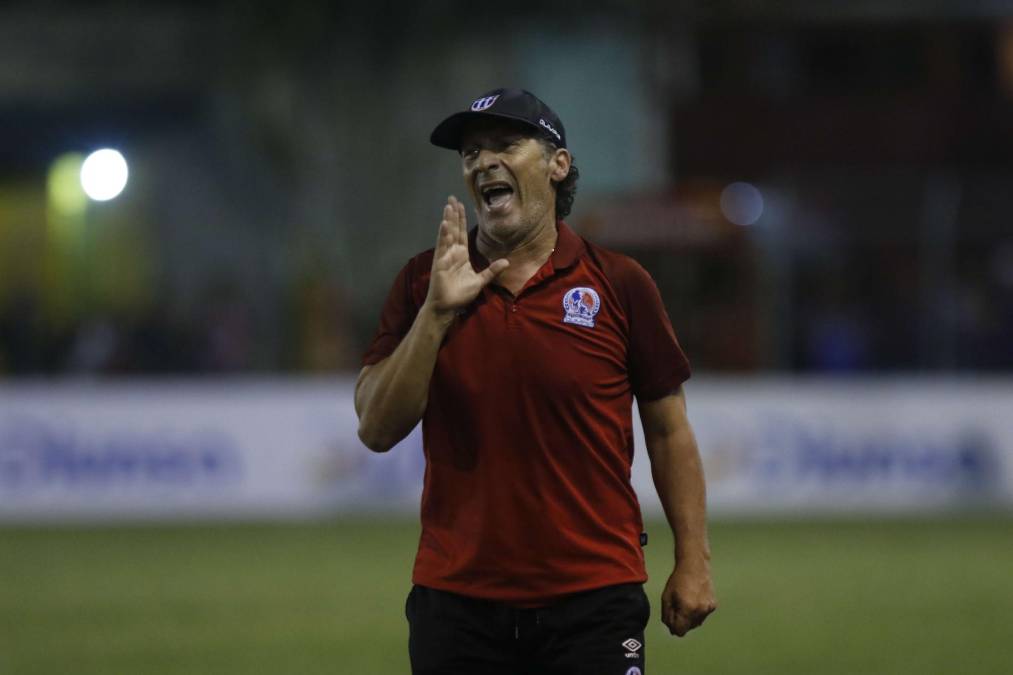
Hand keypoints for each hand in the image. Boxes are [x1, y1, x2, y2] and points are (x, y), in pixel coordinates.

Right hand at [425, 196, 508, 315]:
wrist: (448, 307)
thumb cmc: (461, 295)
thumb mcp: (481, 281)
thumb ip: (492, 271)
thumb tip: (507, 262)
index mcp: (462, 256)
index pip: (462, 233)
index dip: (462, 219)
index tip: (461, 205)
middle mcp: (453, 252)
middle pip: (454, 229)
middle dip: (454, 214)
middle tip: (452, 198)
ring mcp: (445, 256)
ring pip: (448, 234)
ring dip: (448, 219)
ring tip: (448, 205)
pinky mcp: (440, 262)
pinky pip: (442, 245)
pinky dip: (443, 234)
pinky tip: (444, 223)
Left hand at [661, 565, 716, 636]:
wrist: (694, 566)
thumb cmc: (677, 580)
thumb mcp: (666, 597)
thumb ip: (667, 615)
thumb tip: (671, 628)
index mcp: (687, 609)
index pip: (680, 631)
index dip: (674, 628)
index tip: (671, 619)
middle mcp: (700, 611)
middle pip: (689, 628)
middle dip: (682, 622)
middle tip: (677, 607)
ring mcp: (709, 609)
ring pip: (697, 623)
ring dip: (690, 618)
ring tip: (686, 602)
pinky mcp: (713, 605)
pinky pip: (703, 615)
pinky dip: (697, 612)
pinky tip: (694, 600)